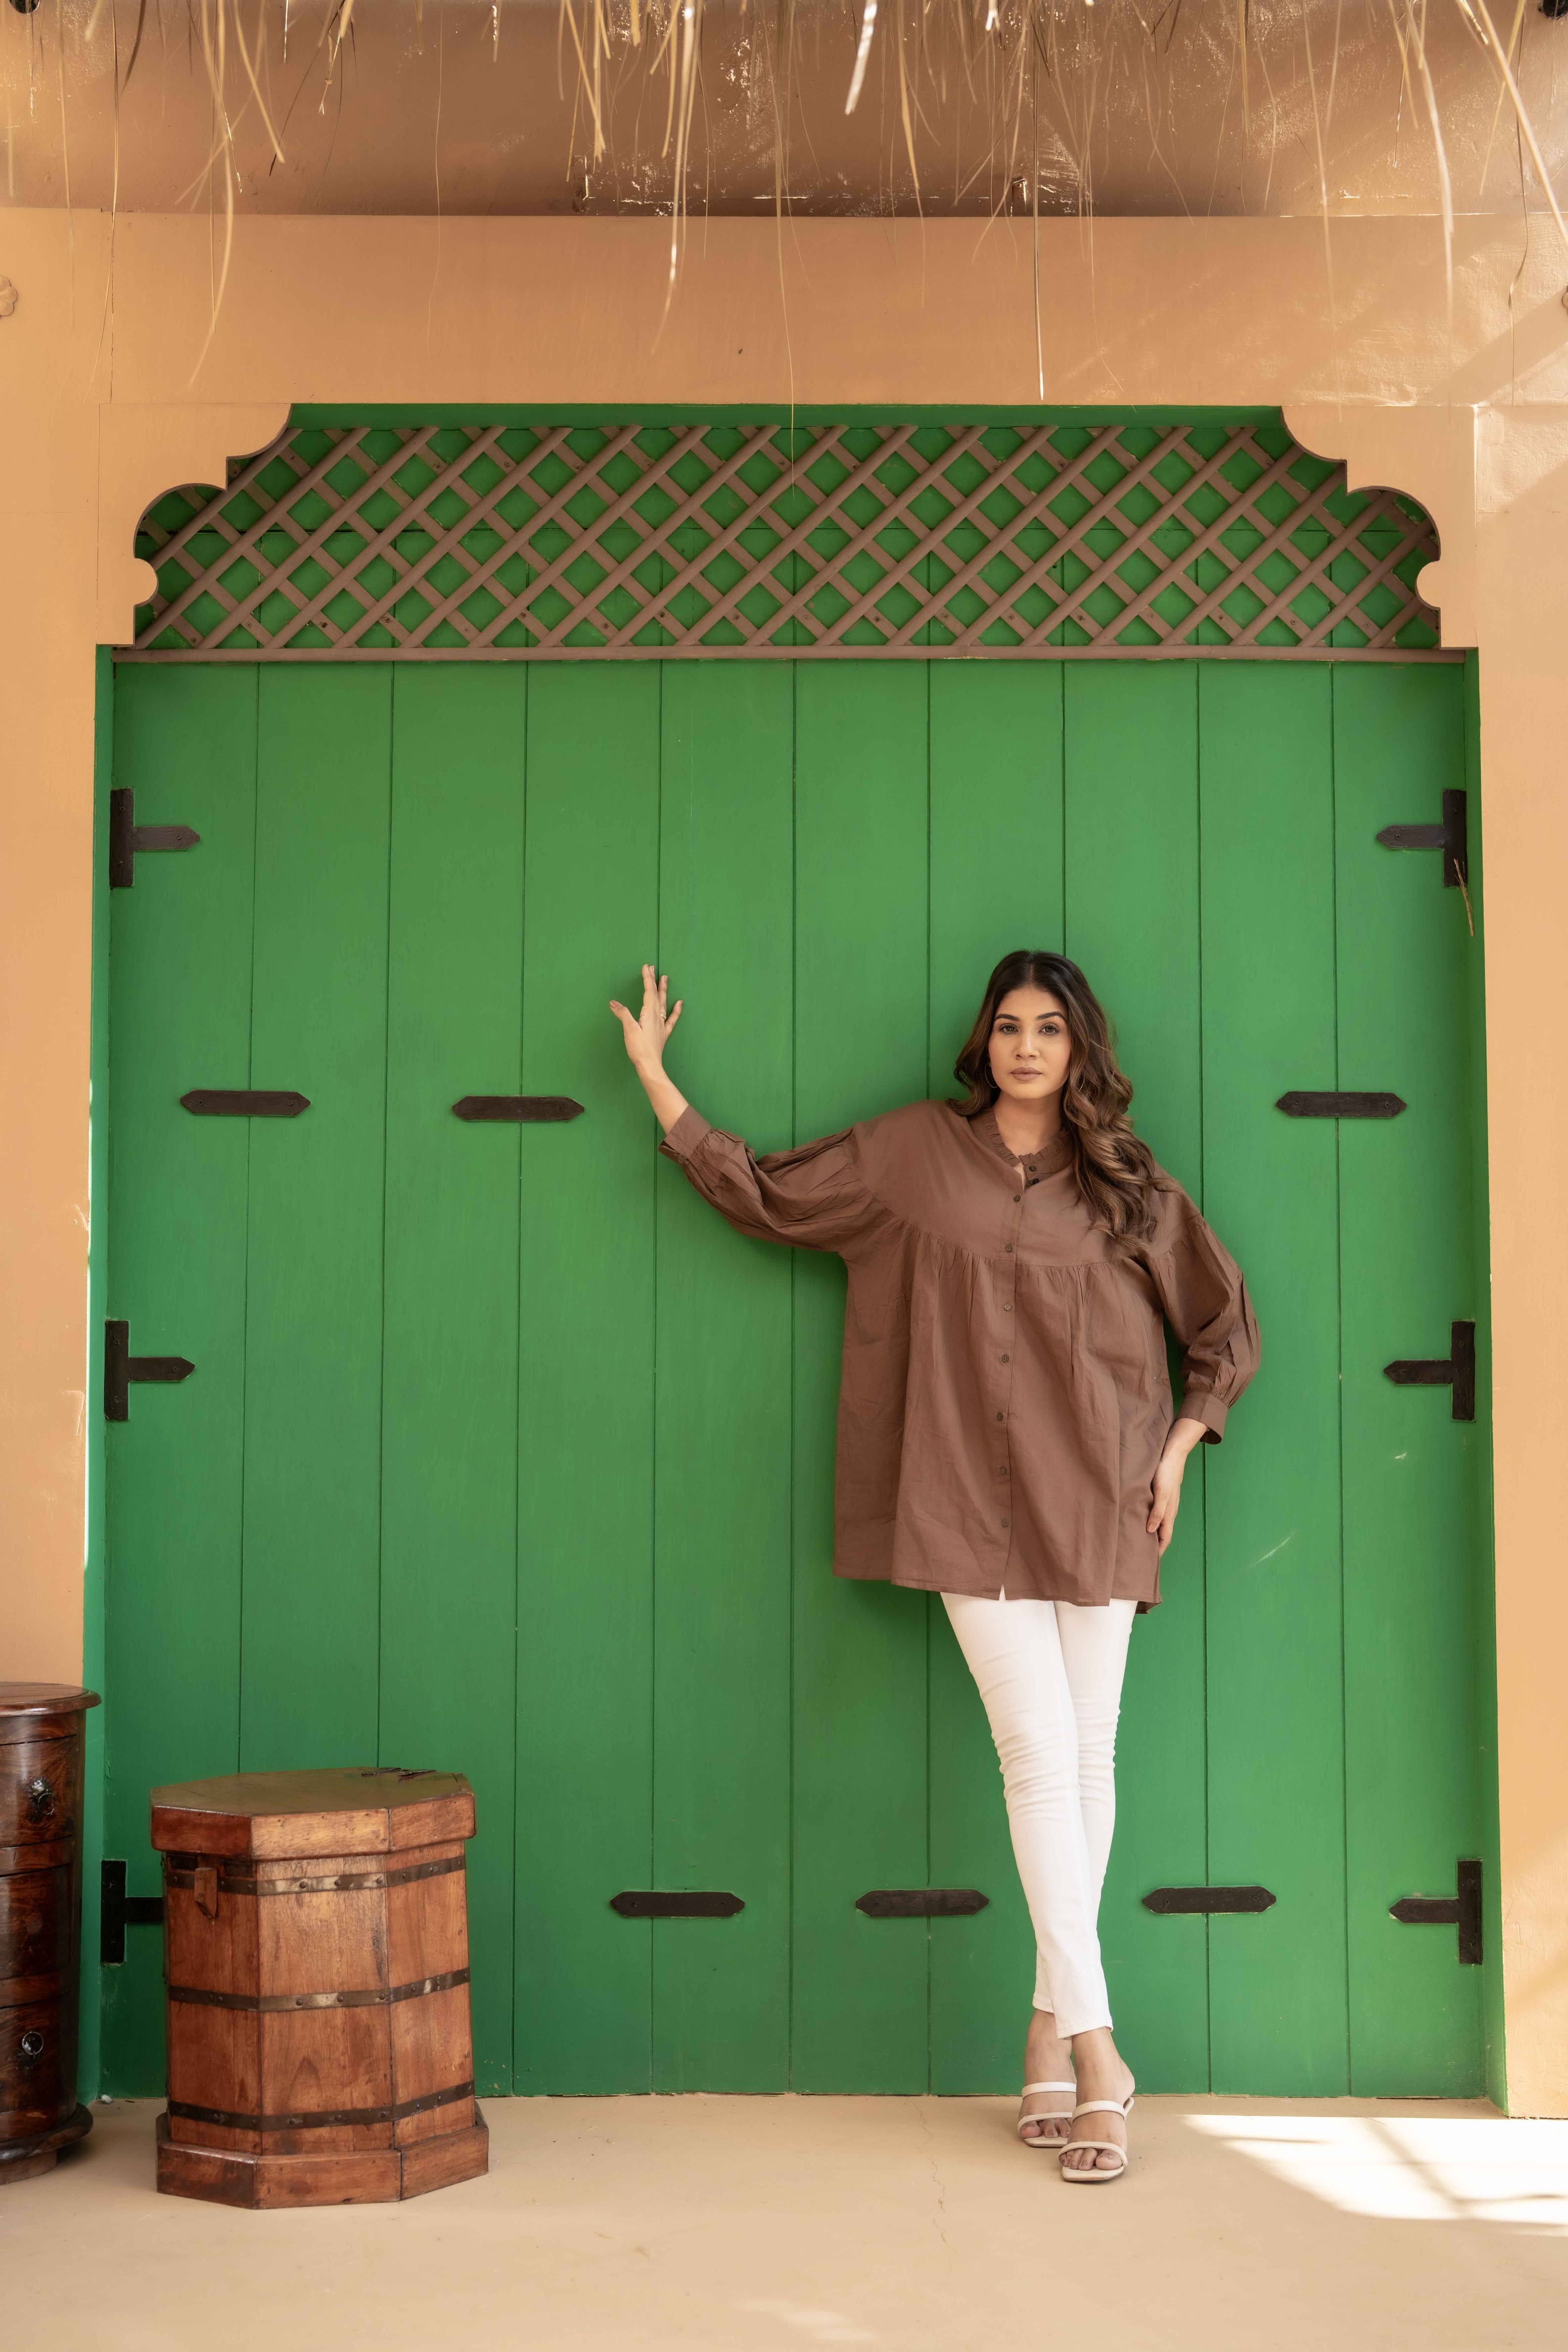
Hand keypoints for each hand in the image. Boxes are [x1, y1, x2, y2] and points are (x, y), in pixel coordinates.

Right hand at [609, 964, 682, 1075]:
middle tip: (653, 968)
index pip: (649, 992)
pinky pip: (671, 1019)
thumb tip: (614, 1002)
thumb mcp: (629, 1029)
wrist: (650, 1065)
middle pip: (656, 995)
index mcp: (649, 1013)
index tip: (646, 967)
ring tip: (665, 979)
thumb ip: (623, 1014)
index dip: (647, 979)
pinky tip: (680, 1003)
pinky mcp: (663, 1033)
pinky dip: (676, 1010)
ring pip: (663, 1003)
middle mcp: (657, 1017)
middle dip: (654, 981)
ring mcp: (661, 1025)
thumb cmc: (639, 1048)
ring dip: (663, 990)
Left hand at [1147, 1417, 1206, 1553]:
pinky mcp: (1163, 1496)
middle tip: (1142, 1555)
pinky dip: (1151, 1522)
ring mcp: (1167, 1504)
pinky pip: (1158, 1515)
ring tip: (1141, 1541)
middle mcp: (1169, 1511)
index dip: (1158, 1551)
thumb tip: (1150, 1532)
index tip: (1149, 1562)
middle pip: (1163, 1534)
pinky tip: (1142, 1521)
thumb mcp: (1161, 1493)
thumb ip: (1157, 1513)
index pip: (1164, 1538)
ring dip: (1152, 1534)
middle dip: (1155, 1546)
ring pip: (1160, 1525)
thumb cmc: (1165, 1473)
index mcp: (1169, 1513)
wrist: (1172, 1455)